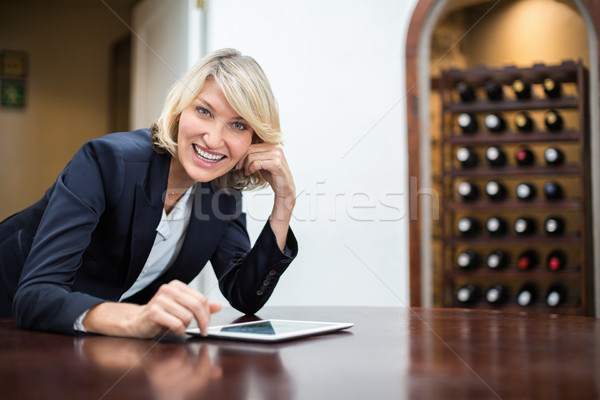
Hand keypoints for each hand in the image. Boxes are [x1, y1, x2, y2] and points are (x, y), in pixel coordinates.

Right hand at [83, 280, 221, 338]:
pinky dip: (179, 330)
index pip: (201, 298)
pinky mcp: (154, 312)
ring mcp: (160, 300)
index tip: (207, 324)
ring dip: (187, 326)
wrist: (137, 322)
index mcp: (177, 286)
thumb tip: (218, 306)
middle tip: (202, 330)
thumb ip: (200, 307)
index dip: (208, 313)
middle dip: (203, 321)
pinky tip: (175, 330)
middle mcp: (169, 290)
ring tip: (180, 327)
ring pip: (187, 316)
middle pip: (197, 306)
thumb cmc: (161, 315)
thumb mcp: (182, 309)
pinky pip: (176, 324)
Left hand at [237, 143, 295, 249]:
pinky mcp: (276, 163)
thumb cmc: (274, 175)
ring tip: (247, 172)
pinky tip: (251, 172)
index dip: (243, 153)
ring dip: (246, 166)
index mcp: (273, 144)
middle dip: (242, 160)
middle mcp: (276, 147)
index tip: (240, 162)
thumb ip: (256, 154)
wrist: (285, 188)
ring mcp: (277, 154)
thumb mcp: (263, 162)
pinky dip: (251, 168)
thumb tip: (241, 151)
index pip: (252, 144)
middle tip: (240, 168)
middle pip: (251, 149)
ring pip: (252, 156)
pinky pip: (256, 163)